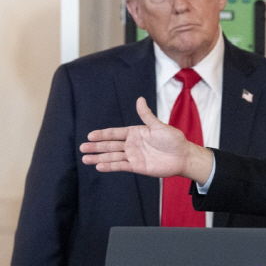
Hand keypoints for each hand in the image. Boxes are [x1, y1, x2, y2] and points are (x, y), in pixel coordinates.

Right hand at [80, 97, 212, 182]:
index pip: (115, 133)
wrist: (183, 156)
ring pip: (112, 157)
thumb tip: (139, 99)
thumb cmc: (173, 139)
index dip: (103, 134)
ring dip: (99, 158)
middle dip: (96, 147)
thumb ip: (147, 115)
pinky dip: (110, 166)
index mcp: (135, 132)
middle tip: (82, 148)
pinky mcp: (137, 167)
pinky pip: (121, 166)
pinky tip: (99, 166)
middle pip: (110, 145)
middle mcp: (132, 144)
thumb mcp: (159, 126)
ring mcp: (133, 156)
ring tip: (85, 159)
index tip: (90, 135)